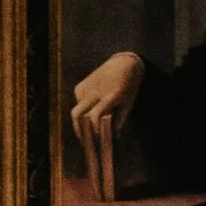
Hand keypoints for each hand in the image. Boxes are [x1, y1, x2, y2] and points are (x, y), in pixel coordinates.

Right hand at [70, 51, 144, 198]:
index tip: (96, 141)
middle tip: (84, 141)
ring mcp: (85, 87)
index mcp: (109, 95)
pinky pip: (77, 104)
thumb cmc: (128, 86)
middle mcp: (94, 91)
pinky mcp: (80, 86)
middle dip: (78, 130)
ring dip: (81, 122)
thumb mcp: (128, 104)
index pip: (94, 116)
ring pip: (77, 111)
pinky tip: (90, 111)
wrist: (123, 64)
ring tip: (88, 129)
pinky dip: (82, 111)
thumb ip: (119, 121)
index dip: (93, 131)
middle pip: (77, 114)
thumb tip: (111, 138)